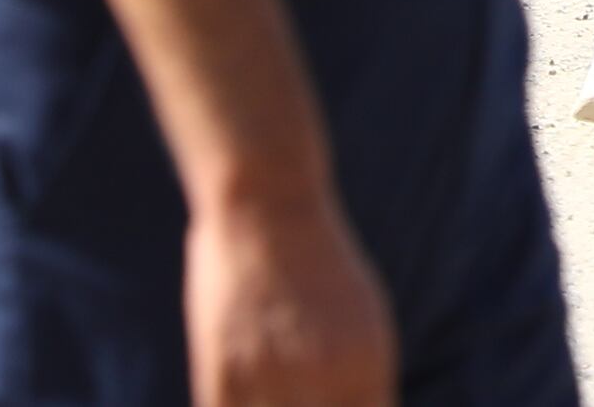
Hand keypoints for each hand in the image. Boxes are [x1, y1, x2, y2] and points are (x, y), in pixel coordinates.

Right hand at [184, 188, 392, 406]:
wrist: (269, 207)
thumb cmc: (323, 264)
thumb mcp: (365, 319)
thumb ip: (364, 379)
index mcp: (370, 364)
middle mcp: (326, 378)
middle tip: (310, 405)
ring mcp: (272, 379)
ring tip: (283, 400)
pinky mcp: (223, 374)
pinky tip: (251, 402)